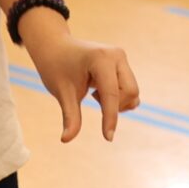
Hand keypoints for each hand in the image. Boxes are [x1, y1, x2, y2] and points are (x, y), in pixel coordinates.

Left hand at [19, 11, 139, 141]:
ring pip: (133, 92)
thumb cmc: (56, 68)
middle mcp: (116, 55)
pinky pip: (131, 88)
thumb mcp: (62, 93)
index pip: (111, 94)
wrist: (56, 47)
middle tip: (92, 99)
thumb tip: (66, 139)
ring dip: (117, 102)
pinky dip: (119, 97)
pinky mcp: (123, 62)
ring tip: (94, 93)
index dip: (110, 118)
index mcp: (100, 58)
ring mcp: (121, 57)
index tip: (108, 138)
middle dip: (115, 106)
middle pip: (130, 92)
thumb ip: (70, 116)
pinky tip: (100, 91)